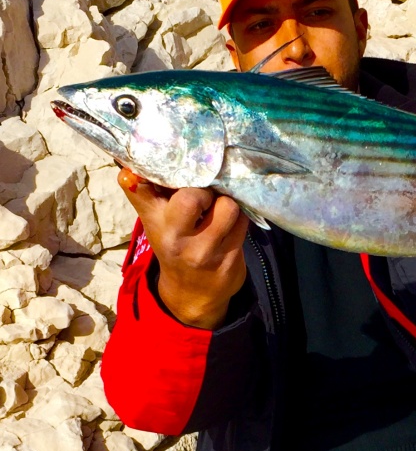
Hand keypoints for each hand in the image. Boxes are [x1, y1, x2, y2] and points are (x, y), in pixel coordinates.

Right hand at [118, 168, 249, 329]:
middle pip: (191, 196)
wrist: (192, 294)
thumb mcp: (158, 222)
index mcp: (154, 221)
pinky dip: (240, 217)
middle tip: (206, 195)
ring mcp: (203, 251)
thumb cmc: (177, 246)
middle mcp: (174, 237)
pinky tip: (232, 222)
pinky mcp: (229, 259)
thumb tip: (144, 156)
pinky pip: (243, 222)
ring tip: (221, 208)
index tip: (171, 168)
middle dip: (205, 188)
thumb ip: (152, 191)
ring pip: (227, 206)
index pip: (137, 186)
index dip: (153, 169)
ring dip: (228, 201)